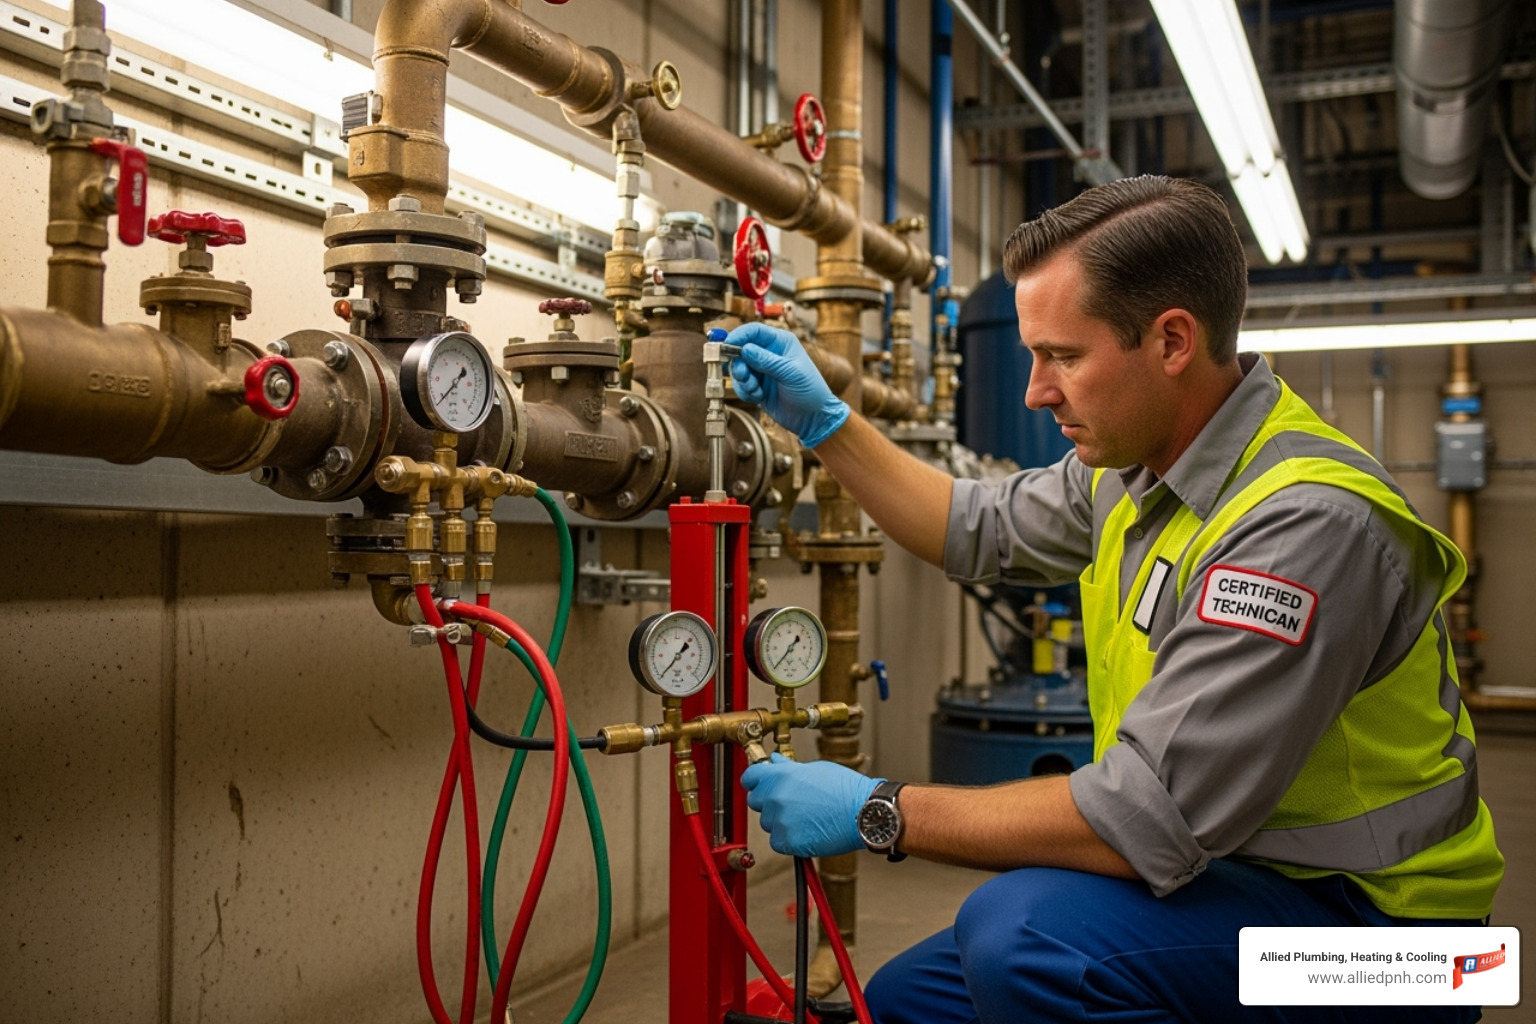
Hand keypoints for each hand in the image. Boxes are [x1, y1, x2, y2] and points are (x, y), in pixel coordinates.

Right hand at [727, 322, 849, 447]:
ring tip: (756, 390)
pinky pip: (740, 385)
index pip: (753, 331)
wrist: (812, 418)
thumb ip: (766, 360)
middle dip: (738, 364)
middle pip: (740, 350)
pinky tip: (759, 397)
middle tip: (744, 375)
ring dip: (743, 381)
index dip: (738, 336)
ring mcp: (761, 370)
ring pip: (738, 369)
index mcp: (780, 342)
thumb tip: (744, 349)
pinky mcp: (757, 386)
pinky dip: (746, 392)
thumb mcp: (790, 373)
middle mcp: (768, 353)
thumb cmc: (810, 391)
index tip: (727, 347)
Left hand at [741, 753, 880, 857]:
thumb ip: (790, 769)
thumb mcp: (816, 769)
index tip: (759, 784)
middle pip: (756, 802)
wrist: (863, 813)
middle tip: (791, 803)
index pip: (750, 777)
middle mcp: (776, 796)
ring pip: (768, 823)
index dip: (755, 781)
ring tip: (806, 817)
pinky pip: (778, 841)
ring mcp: (780, 820)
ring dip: (780, 821)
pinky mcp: (787, 841)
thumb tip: (775, 762)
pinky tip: (808, 830)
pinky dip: (789, 839)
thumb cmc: (845, 789)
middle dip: (769, 801)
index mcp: (781, 775)